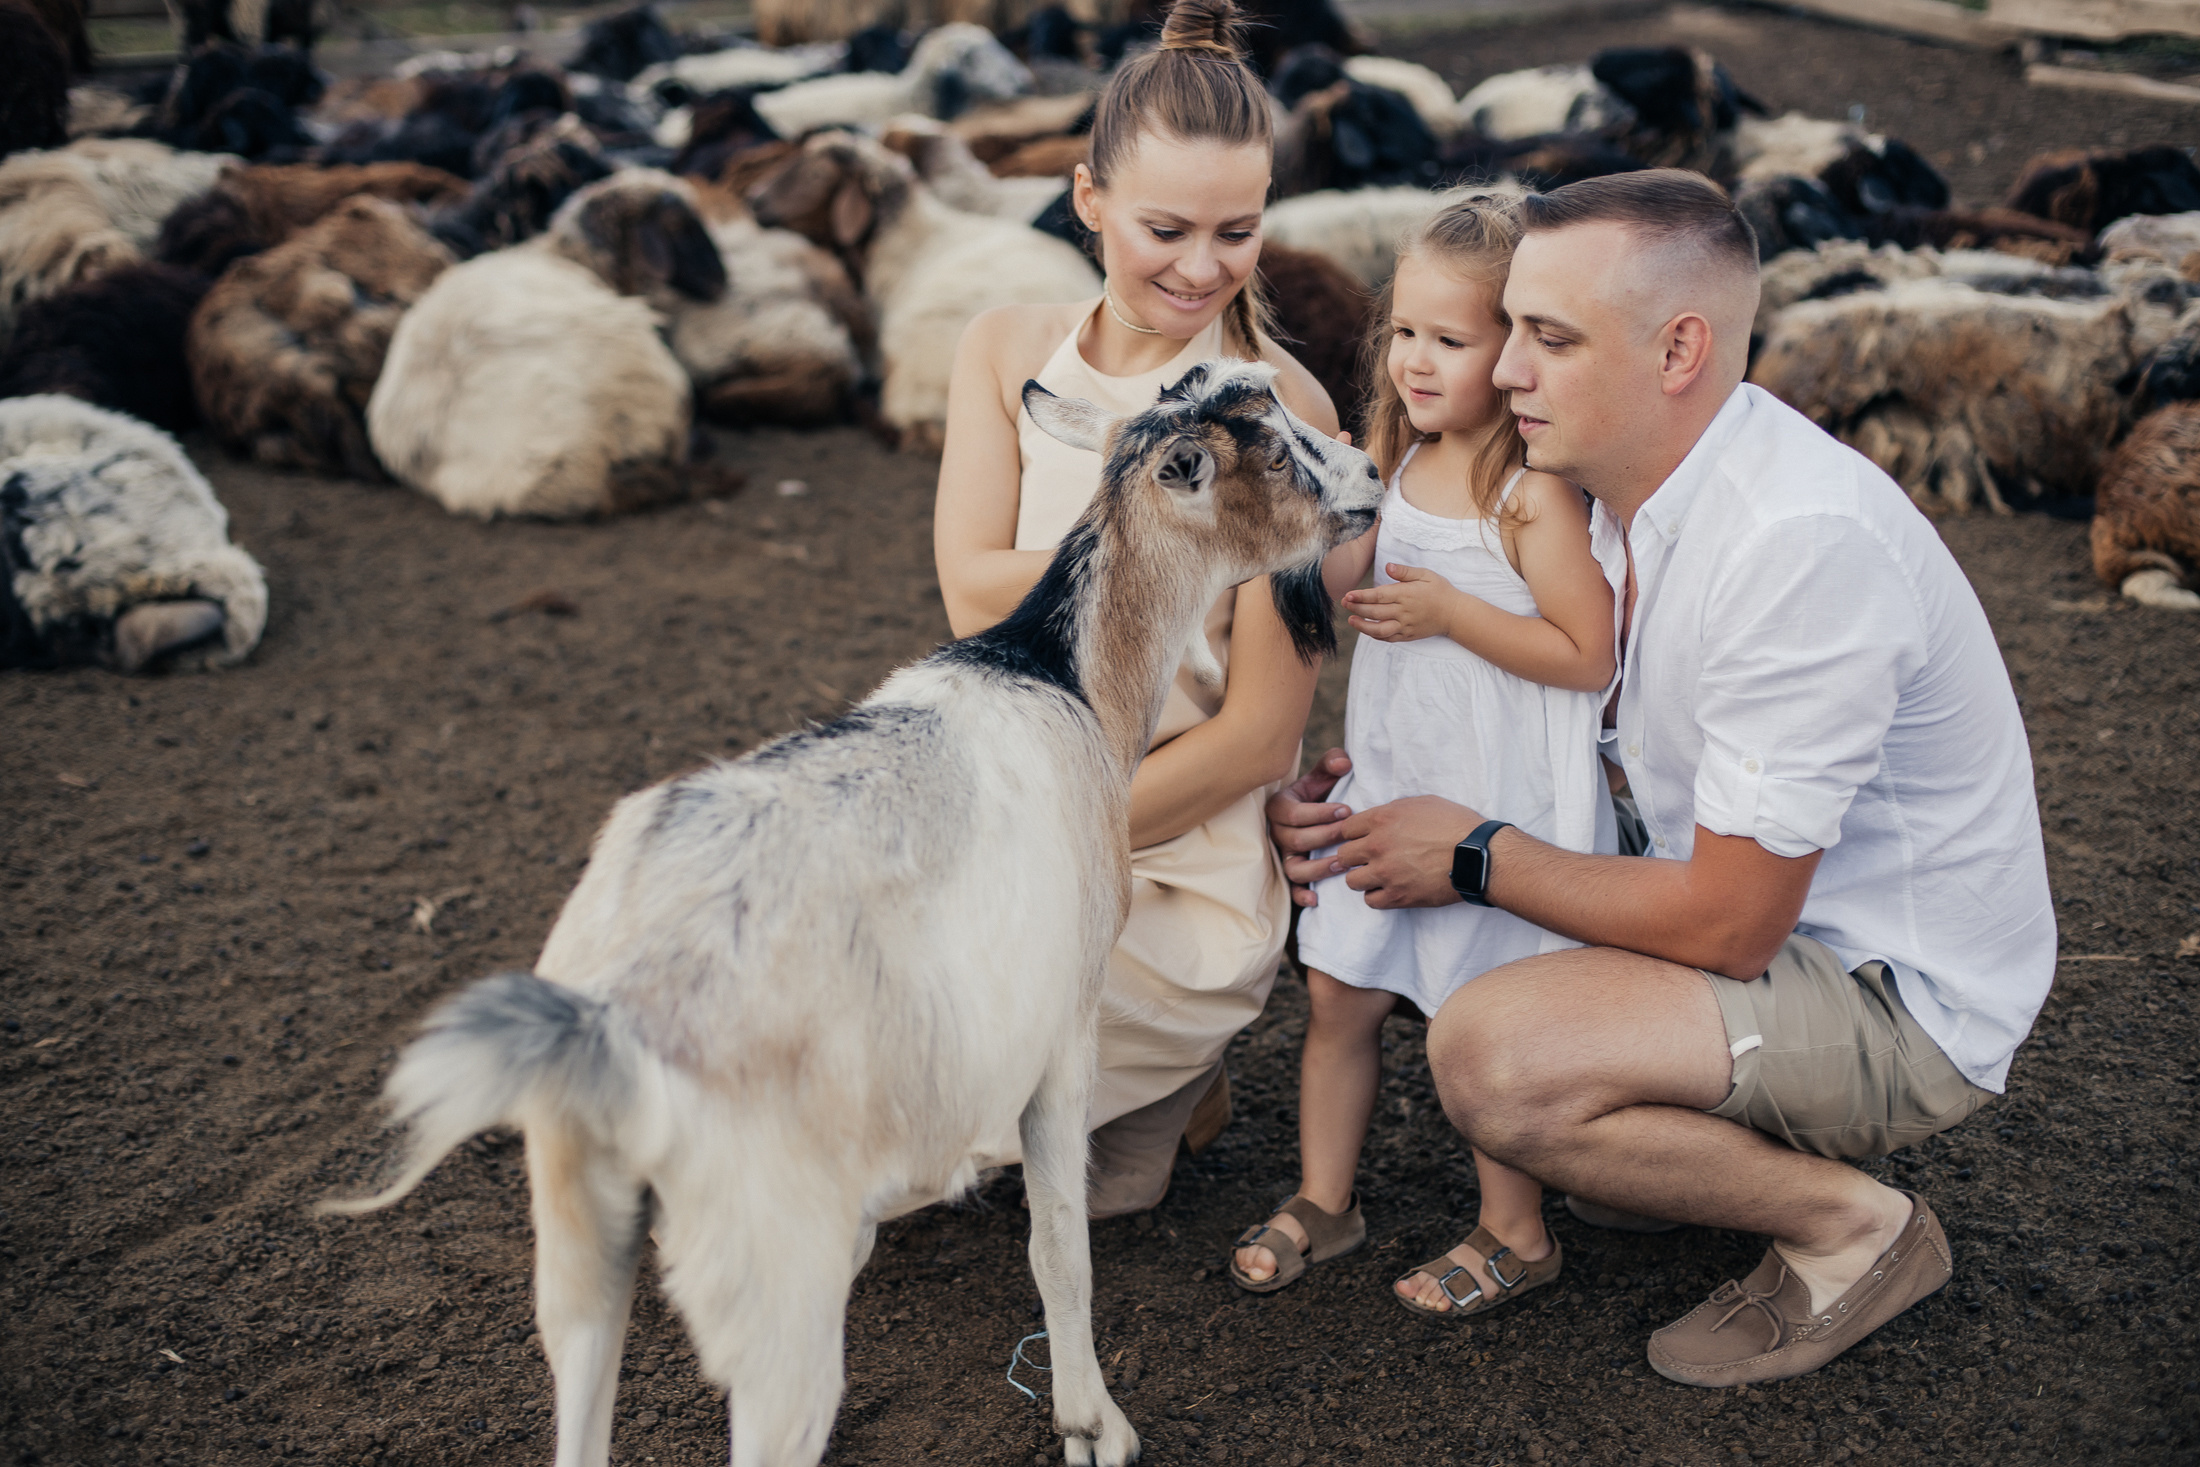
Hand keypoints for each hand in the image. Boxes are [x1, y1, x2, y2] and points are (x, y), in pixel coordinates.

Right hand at [1265, 748, 1352, 907]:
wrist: (1315, 811)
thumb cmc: (1319, 791)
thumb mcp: (1322, 775)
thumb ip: (1331, 763)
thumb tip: (1343, 763)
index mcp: (1279, 806)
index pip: (1293, 814)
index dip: (1319, 813)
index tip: (1346, 810)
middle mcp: (1276, 833)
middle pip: (1296, 841)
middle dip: (1325, 837)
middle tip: (1349, 835)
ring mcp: (1283, 855)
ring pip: (1293, 868)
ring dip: (1318, 868)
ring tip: (1342, 863)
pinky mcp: (1290, 872)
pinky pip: (1291, 889)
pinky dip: (1301, 896)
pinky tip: (1318, 899)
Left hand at [1334, 795, 1482, 909]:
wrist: (1477, 855)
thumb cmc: (1455, 824)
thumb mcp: (1423, 803)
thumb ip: (1393, 810)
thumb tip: (1378, 818)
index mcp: (1382, 819)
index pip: (1345, 829)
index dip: (1354, 835)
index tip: (1362, 839)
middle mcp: (1378, 846)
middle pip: (1343, 856)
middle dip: (1355, 857)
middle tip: (1369, 859)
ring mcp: (1386, 873)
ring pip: (1352, 881)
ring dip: (1363, 878)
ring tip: (1379, 876)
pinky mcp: (1398, 896)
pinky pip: (1370, 901)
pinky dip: (1377, 896)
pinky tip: (1389, 889)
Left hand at [1343, 564, 1461, 642]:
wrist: (1455, 614)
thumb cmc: (1440, 590)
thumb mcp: (1426, 575)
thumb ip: (1405, 572)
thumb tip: (1387, 566)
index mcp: (1406, 594)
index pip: (1378, 596)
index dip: (1361, 596)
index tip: (1348, 595)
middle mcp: (1404, 611)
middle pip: (1374, 612)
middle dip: (1356, 608)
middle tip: (1344, 603)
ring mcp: (1405, 626)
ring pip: (1379, 629)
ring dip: (1363, 626)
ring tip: (1351, 620)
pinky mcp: (1408, 636)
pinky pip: (1388, 638)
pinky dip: (1375, 635)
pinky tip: (1367, 630)